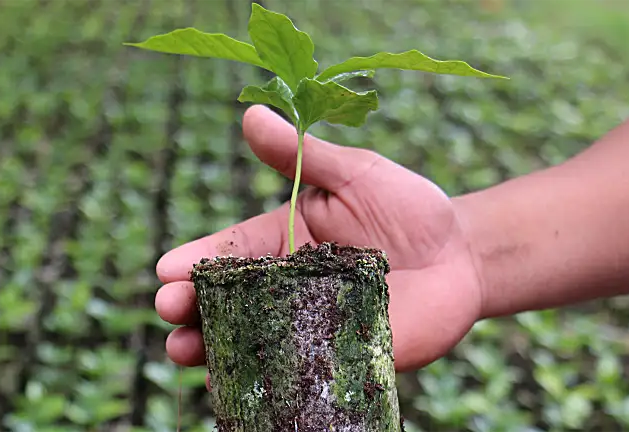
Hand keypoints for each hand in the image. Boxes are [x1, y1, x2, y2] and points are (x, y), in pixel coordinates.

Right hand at [154, 105, 484, 378]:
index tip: (166, 271)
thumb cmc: (407, 208)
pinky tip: (236, 387)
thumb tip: (250, 114)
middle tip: (169, 312)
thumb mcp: (354, 173)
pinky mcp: (340, 360)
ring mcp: (308, 329)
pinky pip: (298, 374)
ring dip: (214, 348)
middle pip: (227, 301)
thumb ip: (301, 154)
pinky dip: (267, 382)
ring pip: (251, 341)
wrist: (463, 257)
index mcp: (280, 242)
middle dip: (192, 308)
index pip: (230, 252)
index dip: (195, 260)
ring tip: (186, 351)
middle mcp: (285, 290)